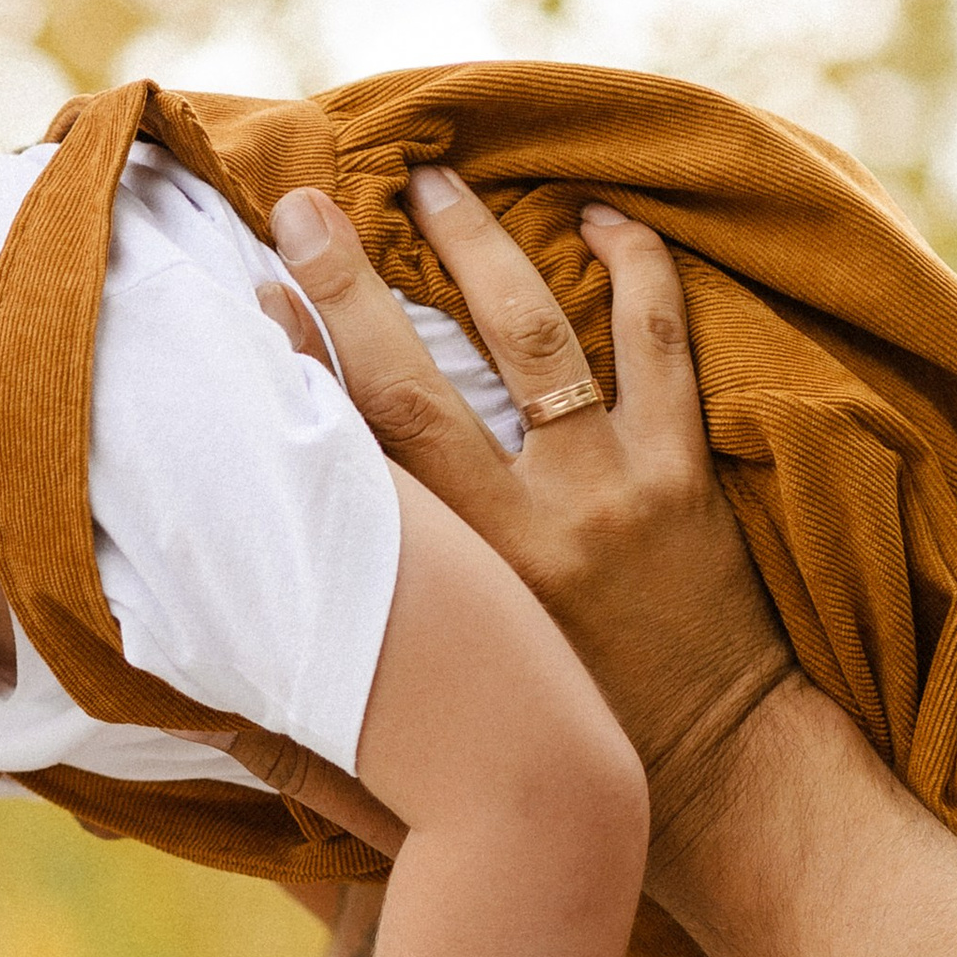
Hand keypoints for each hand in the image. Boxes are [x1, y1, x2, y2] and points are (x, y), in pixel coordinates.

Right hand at [263, 175, 796, 897]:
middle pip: (422, 381)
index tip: (253, 294)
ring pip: (542, 337)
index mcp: (457, 587)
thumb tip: (243, 629)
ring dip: (484, 247)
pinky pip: (660, 345)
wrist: (713, 775)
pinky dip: (634, 270)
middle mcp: (526, 529)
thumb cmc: (559, 740)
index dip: (300, 367)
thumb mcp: (450, 694)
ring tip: (440, 182)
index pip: (360, 457)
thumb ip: (365, 642)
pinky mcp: (685, 474)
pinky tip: (602, 219)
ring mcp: (612, 490)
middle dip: (356, 286)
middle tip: (310, 204)